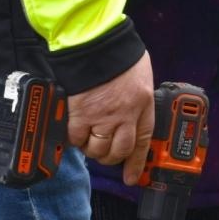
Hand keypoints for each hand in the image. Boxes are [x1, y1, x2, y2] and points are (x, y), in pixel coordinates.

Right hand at [67, 51, 155, 184]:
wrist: (94, 42)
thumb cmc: (118, 54)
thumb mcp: (139, 76)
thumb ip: (137, 98)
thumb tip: (131, 113)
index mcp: (142, 103)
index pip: (143, 141)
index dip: (137, 163)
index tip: (131, 178)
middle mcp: (124, 114)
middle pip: (118, 151)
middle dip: (112, 156)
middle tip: (106, 150)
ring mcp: (101, 116)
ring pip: (97, 149)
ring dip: (93, 148)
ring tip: (90, 137)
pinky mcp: (79, 115)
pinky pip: (76, 139)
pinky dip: (76, 138)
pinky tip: (77, 129)